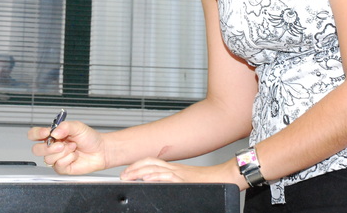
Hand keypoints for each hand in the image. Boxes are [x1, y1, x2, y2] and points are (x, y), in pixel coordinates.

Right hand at [27, 120, 107, 174]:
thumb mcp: (77, 126)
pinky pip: (58, 165)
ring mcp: (56, 158)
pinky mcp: (62, 168)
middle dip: (48, 147)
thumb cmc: (89, 138)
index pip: (34, 134)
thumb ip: (65, 126)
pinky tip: (75, 156)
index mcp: (53, 135)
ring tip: (73, 147)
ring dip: (63, 152)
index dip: (36, 134)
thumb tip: (53, 132)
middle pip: (36, 149)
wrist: (100, 150)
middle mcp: (52, 147)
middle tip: (61, 144)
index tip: (46, 132)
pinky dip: (68, 159)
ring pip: (48, 158)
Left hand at [120, 157, 240, 186]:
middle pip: (149, 162)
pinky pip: (167, 176)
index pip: (151, 161)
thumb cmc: (207, 182)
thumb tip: (157, 186)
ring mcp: (179, 173)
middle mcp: (174, 168)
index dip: (136, 165)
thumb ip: (172, 181)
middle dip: (133, 168)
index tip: (126, 172)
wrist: (223, 178)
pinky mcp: (184, 180)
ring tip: (128, 177)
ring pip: (155, 168)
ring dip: (139, 172)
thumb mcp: (185, 180)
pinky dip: (155, 177)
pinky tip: (146, 180)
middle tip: (122, 175)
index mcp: (173, 168)